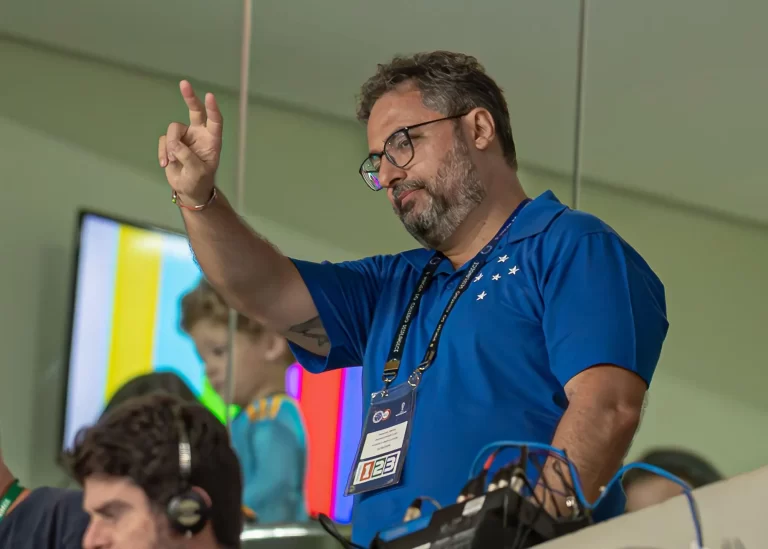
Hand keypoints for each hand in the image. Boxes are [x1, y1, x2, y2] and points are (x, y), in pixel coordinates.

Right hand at [158, 80, 222, 204]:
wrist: (188, 190)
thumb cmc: (199, 181)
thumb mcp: (197, 172)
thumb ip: (187, 157)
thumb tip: (174, 144)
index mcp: (212, 140)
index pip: (215, 121)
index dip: (212, 109)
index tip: (209, 96)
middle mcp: (199, 134)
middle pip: (195, 111)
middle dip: (190, 97)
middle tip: (184, 83)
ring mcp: (184, 137)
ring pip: (173, 130)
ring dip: (171, 146)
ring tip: (173, 161)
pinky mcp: (171, 142)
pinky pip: (164, 140)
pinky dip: (163, 152)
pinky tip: (165, 164)